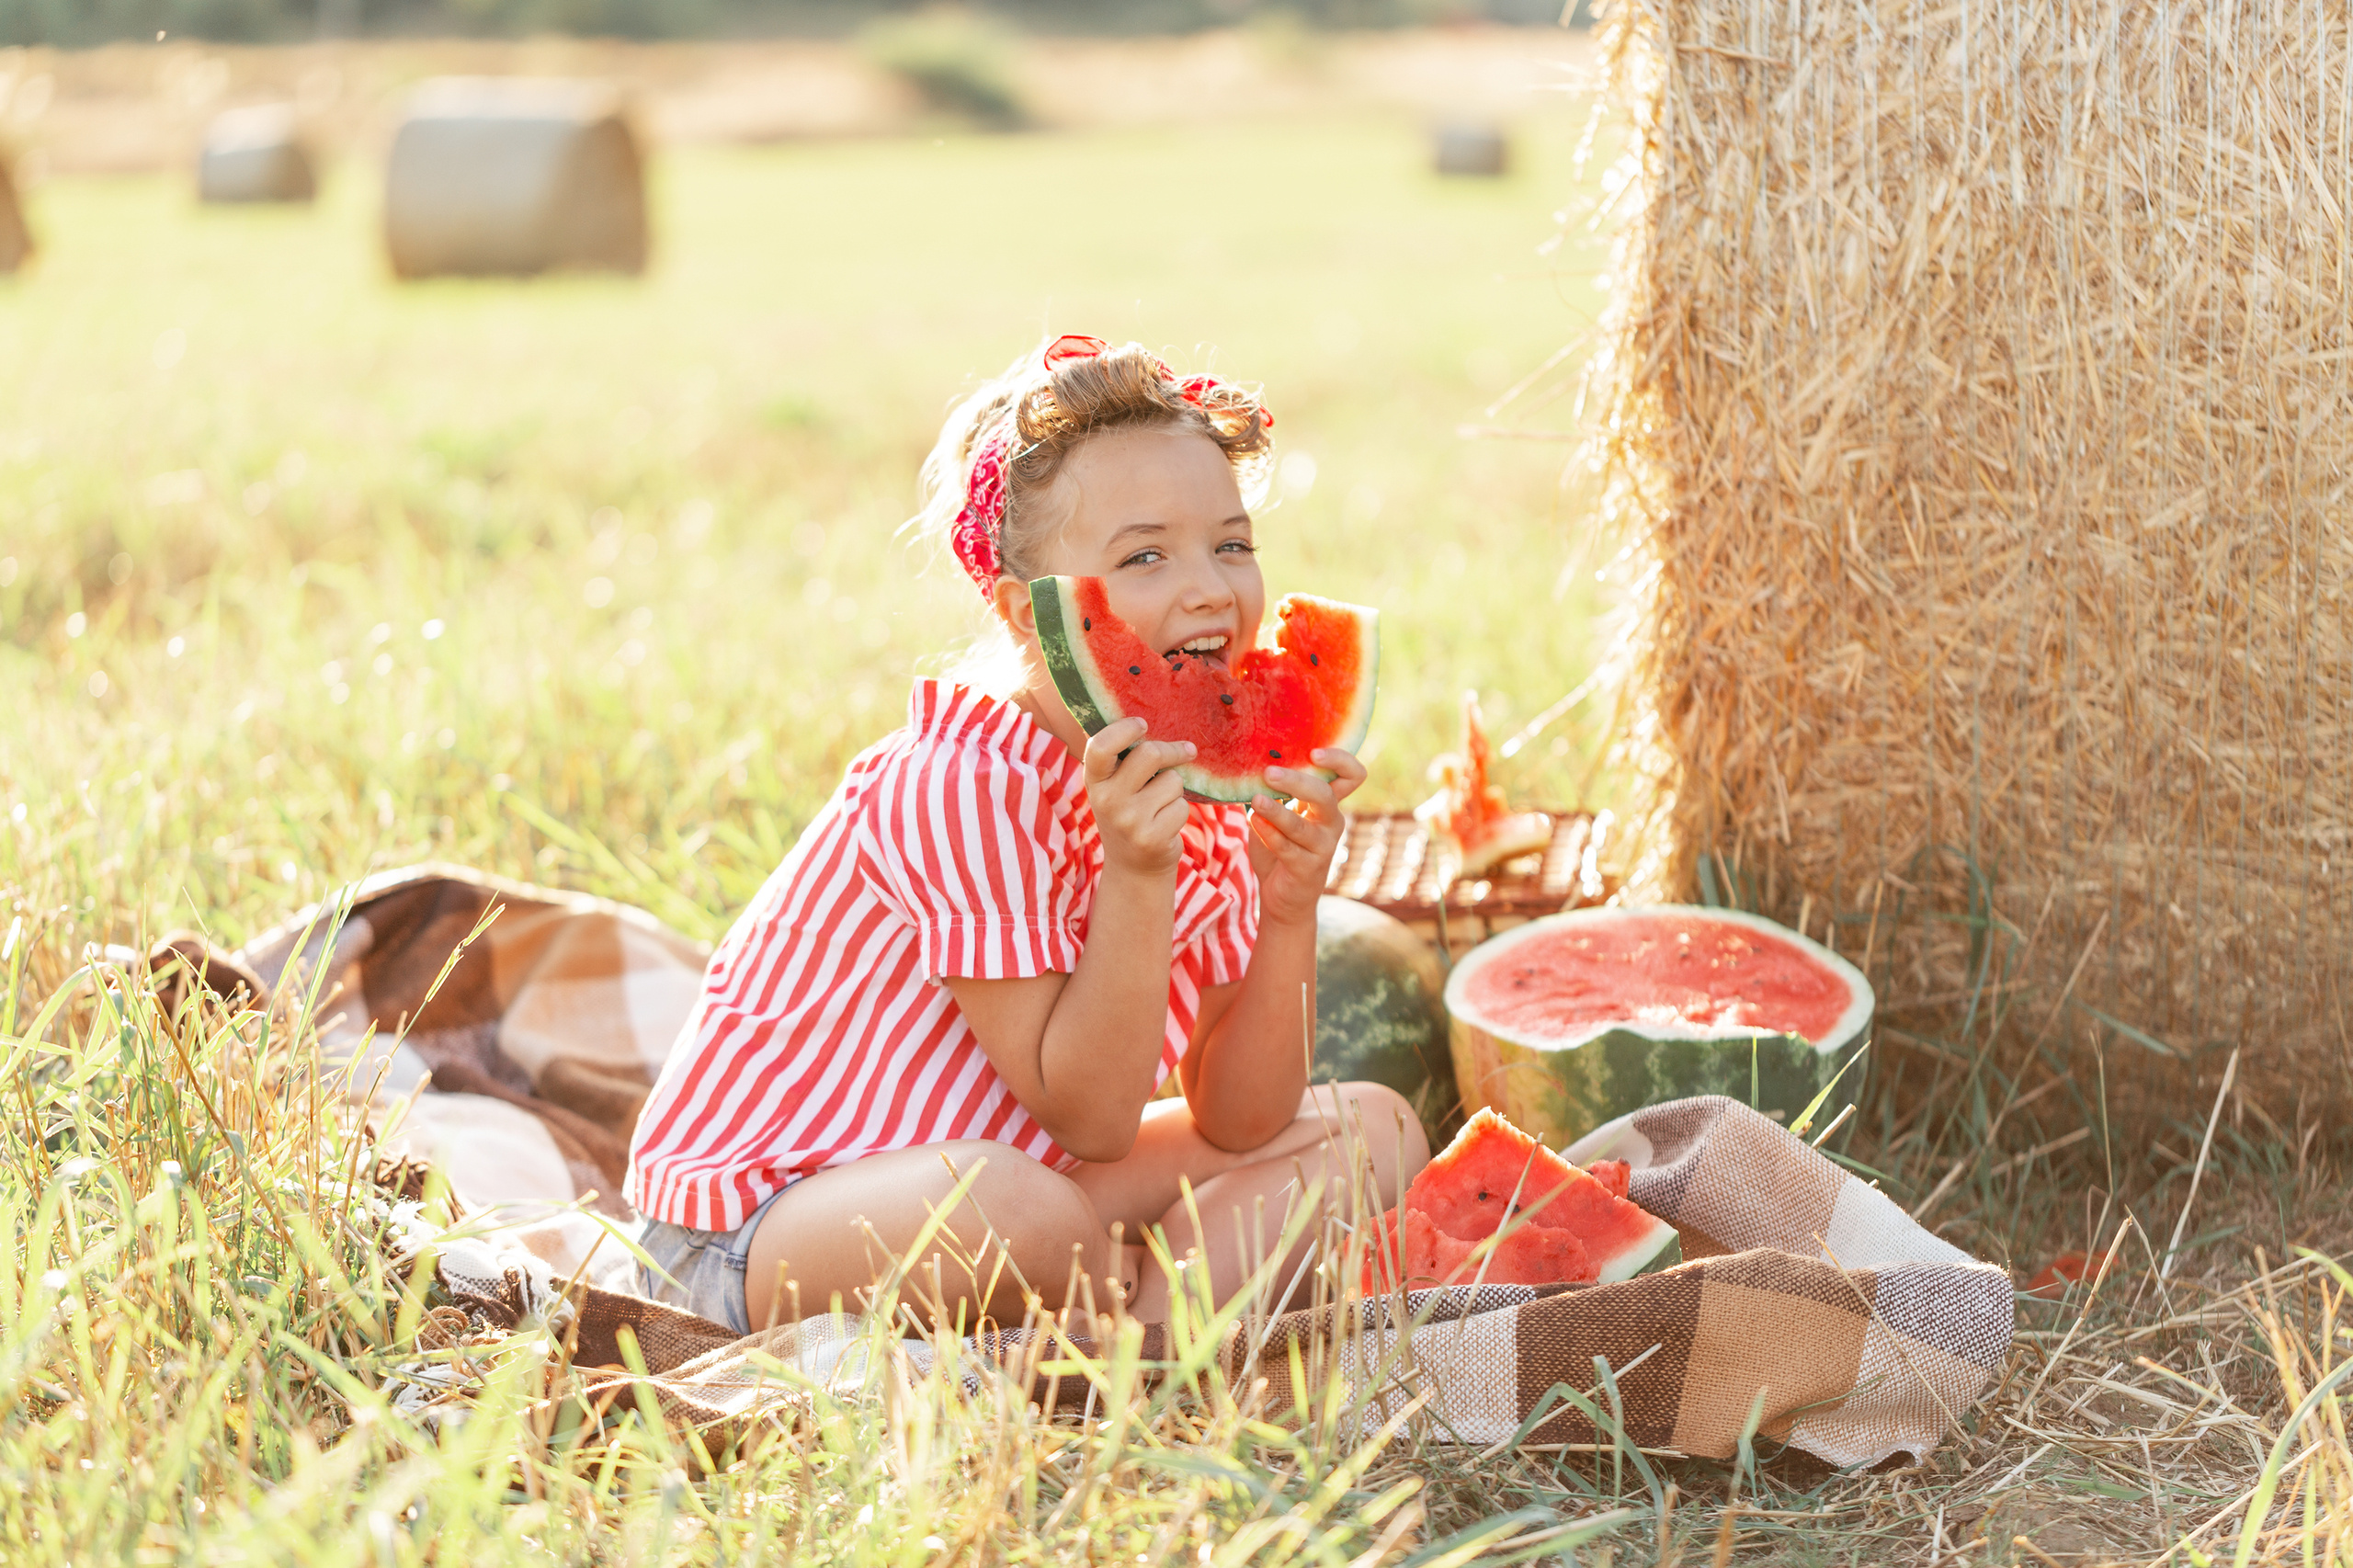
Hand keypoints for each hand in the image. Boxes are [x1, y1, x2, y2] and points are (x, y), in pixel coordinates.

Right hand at [1085, 717, 1193, 877]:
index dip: (1124, 729)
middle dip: (1172, 751)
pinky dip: (1180, 811)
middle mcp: (1107, 800)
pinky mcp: (1152, 838)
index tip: (1142, 724)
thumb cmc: (1128, 814)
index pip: (1100, 746)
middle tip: (1185, 750)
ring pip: (1172, 781)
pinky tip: (1165, 823)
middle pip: (1149, 754)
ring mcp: (1129, 821)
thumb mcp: (1115, 787)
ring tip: (1160, 805)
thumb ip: (1123, 759)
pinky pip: (1182, 806)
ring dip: (1175, 789)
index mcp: (1095, 781)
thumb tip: (1151, 725)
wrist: (1133, 867)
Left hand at [1245, 747, 1365, 927]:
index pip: (1353, 775)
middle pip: (1325, 794)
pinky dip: (1268, 833)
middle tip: (1269, 773)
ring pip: (1302, 825)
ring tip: (1255, 799)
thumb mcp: (1279, 816)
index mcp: (1328, 804)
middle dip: (1297, 781)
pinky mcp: (1307, 868)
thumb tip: (1250, 760)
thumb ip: (1274, 792)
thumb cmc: (1280, 849)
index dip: (1340, 760)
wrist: (1283, 898)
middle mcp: (1332, 823)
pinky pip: (1286, 848)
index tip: (1313, 751)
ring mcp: (1323, 847)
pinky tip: (1254, 821)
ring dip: (1277, 811)